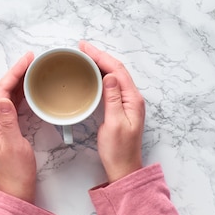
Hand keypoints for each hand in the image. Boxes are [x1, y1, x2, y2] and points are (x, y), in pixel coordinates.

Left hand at [0, 52, 36, 202]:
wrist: (16, 186)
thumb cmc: (15, 169)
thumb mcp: (13, 145)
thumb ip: (7, 121)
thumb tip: (4, 99)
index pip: (2, 89)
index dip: (14, 72)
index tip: (27, 59)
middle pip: (4, 88)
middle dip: (17, 72)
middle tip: (33, 59)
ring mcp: (0, 122)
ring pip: (9, 94)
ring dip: (20, 80)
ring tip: (33, 68)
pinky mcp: (8, 126)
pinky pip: (14, 103)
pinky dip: (23, 92)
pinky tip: (31, 87)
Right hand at [79, 41, 144, 183]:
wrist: (123, 167)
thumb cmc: (118, 150)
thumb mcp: (113, 124)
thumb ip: (113, 98)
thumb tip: (109, 75)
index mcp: (132, 99)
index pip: (117, 70)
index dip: (101, 56)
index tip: (85, 48)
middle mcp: (132, 97)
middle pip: (117, 69)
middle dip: (100, 55)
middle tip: (82, 47)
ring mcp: (128, 102)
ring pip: (115, 75)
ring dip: (101, 62)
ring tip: (85, 55)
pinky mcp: (121, 106)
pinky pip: (112, 84)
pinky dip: (102, 74)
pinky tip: (93, 72)